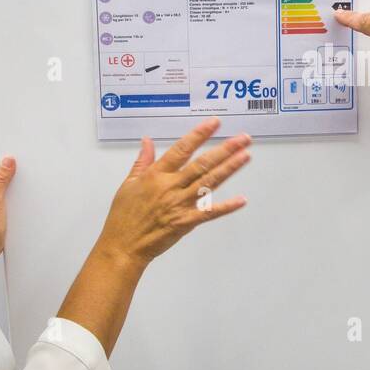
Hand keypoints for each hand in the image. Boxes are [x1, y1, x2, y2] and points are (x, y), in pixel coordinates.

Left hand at [0, 153, 16, 276]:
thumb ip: (1, 179)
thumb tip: (8, 160)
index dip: (6, 152)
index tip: (18, 149)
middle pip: (4, 168)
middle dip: (16, 164)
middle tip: (28, 162)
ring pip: (9, 181)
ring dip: (19, 179)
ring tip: (30, 176)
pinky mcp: (2, 206)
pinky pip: (12, 193)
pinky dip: (20, 191)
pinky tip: (26, 194)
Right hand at [94, 117, 250, 268]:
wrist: (123, 246)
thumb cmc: (124, 217)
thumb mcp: (128, 184)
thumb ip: (142, 161)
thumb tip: (147, 141)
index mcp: (156, 175)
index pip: (182, 149)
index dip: (199, 134)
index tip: (214, 123)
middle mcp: (170, 186)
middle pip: (202, 164)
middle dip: (225, 149)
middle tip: (243, 139)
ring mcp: (180, 204)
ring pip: (209, 182)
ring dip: (229, 168)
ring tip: (245, 156)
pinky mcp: (185, 222)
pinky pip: (209, 213)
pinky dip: (226, 206)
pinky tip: (241, 199)